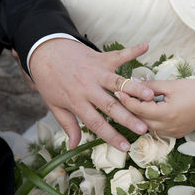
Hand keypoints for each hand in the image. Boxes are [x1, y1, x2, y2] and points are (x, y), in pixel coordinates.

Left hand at [29, 39, 153, 150]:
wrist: (44, 51)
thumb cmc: (49, 81)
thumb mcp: (54, 105)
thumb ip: (67, 125)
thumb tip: (73, 146)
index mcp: (77, 101)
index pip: (96, 123)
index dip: (111, 136)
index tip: (125, 147)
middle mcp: (88, 88)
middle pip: (111, 105)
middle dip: (128, 118)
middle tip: (144, 128)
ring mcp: (96, 72)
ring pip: (117, 82)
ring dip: (134, 88)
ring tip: (150, 96)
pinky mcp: (101, 58)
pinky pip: (119, 55)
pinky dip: (132, 50)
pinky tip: (145, 47)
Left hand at [115, 79, 194, 137]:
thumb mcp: (171, 85)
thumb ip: (150, 86)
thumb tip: (133, 84)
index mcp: (166, 114)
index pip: (138, 109)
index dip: (126, 100)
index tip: (117, 91)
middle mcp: (168, 127)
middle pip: (140, 120)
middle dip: (130, 109)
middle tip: (121, 97)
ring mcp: (173, 133)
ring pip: (148, 126)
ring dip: (140, 116)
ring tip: (132, 103)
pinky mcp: (177, 134)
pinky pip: (157, 129)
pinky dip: (150, 121)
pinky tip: (148, 111)